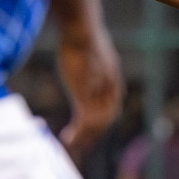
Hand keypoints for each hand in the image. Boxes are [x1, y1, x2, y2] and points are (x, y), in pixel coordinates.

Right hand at [55, 4, 121, 161]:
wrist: (81, 31)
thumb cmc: (82, 39)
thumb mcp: (93, 55)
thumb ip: (95, 67)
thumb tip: (94, 66)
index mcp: (113, 85)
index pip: (110, 112)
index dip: (100, 126)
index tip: (88, 135)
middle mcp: (110, 93)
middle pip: (105, 122)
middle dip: (92, 137)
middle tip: (79, 148)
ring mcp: (99, 96)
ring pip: (96, 126)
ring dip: (83, 139)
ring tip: (70, 146)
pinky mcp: (86, 96)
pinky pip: (84, 122)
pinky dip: (77, 134)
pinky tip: (65, 139)